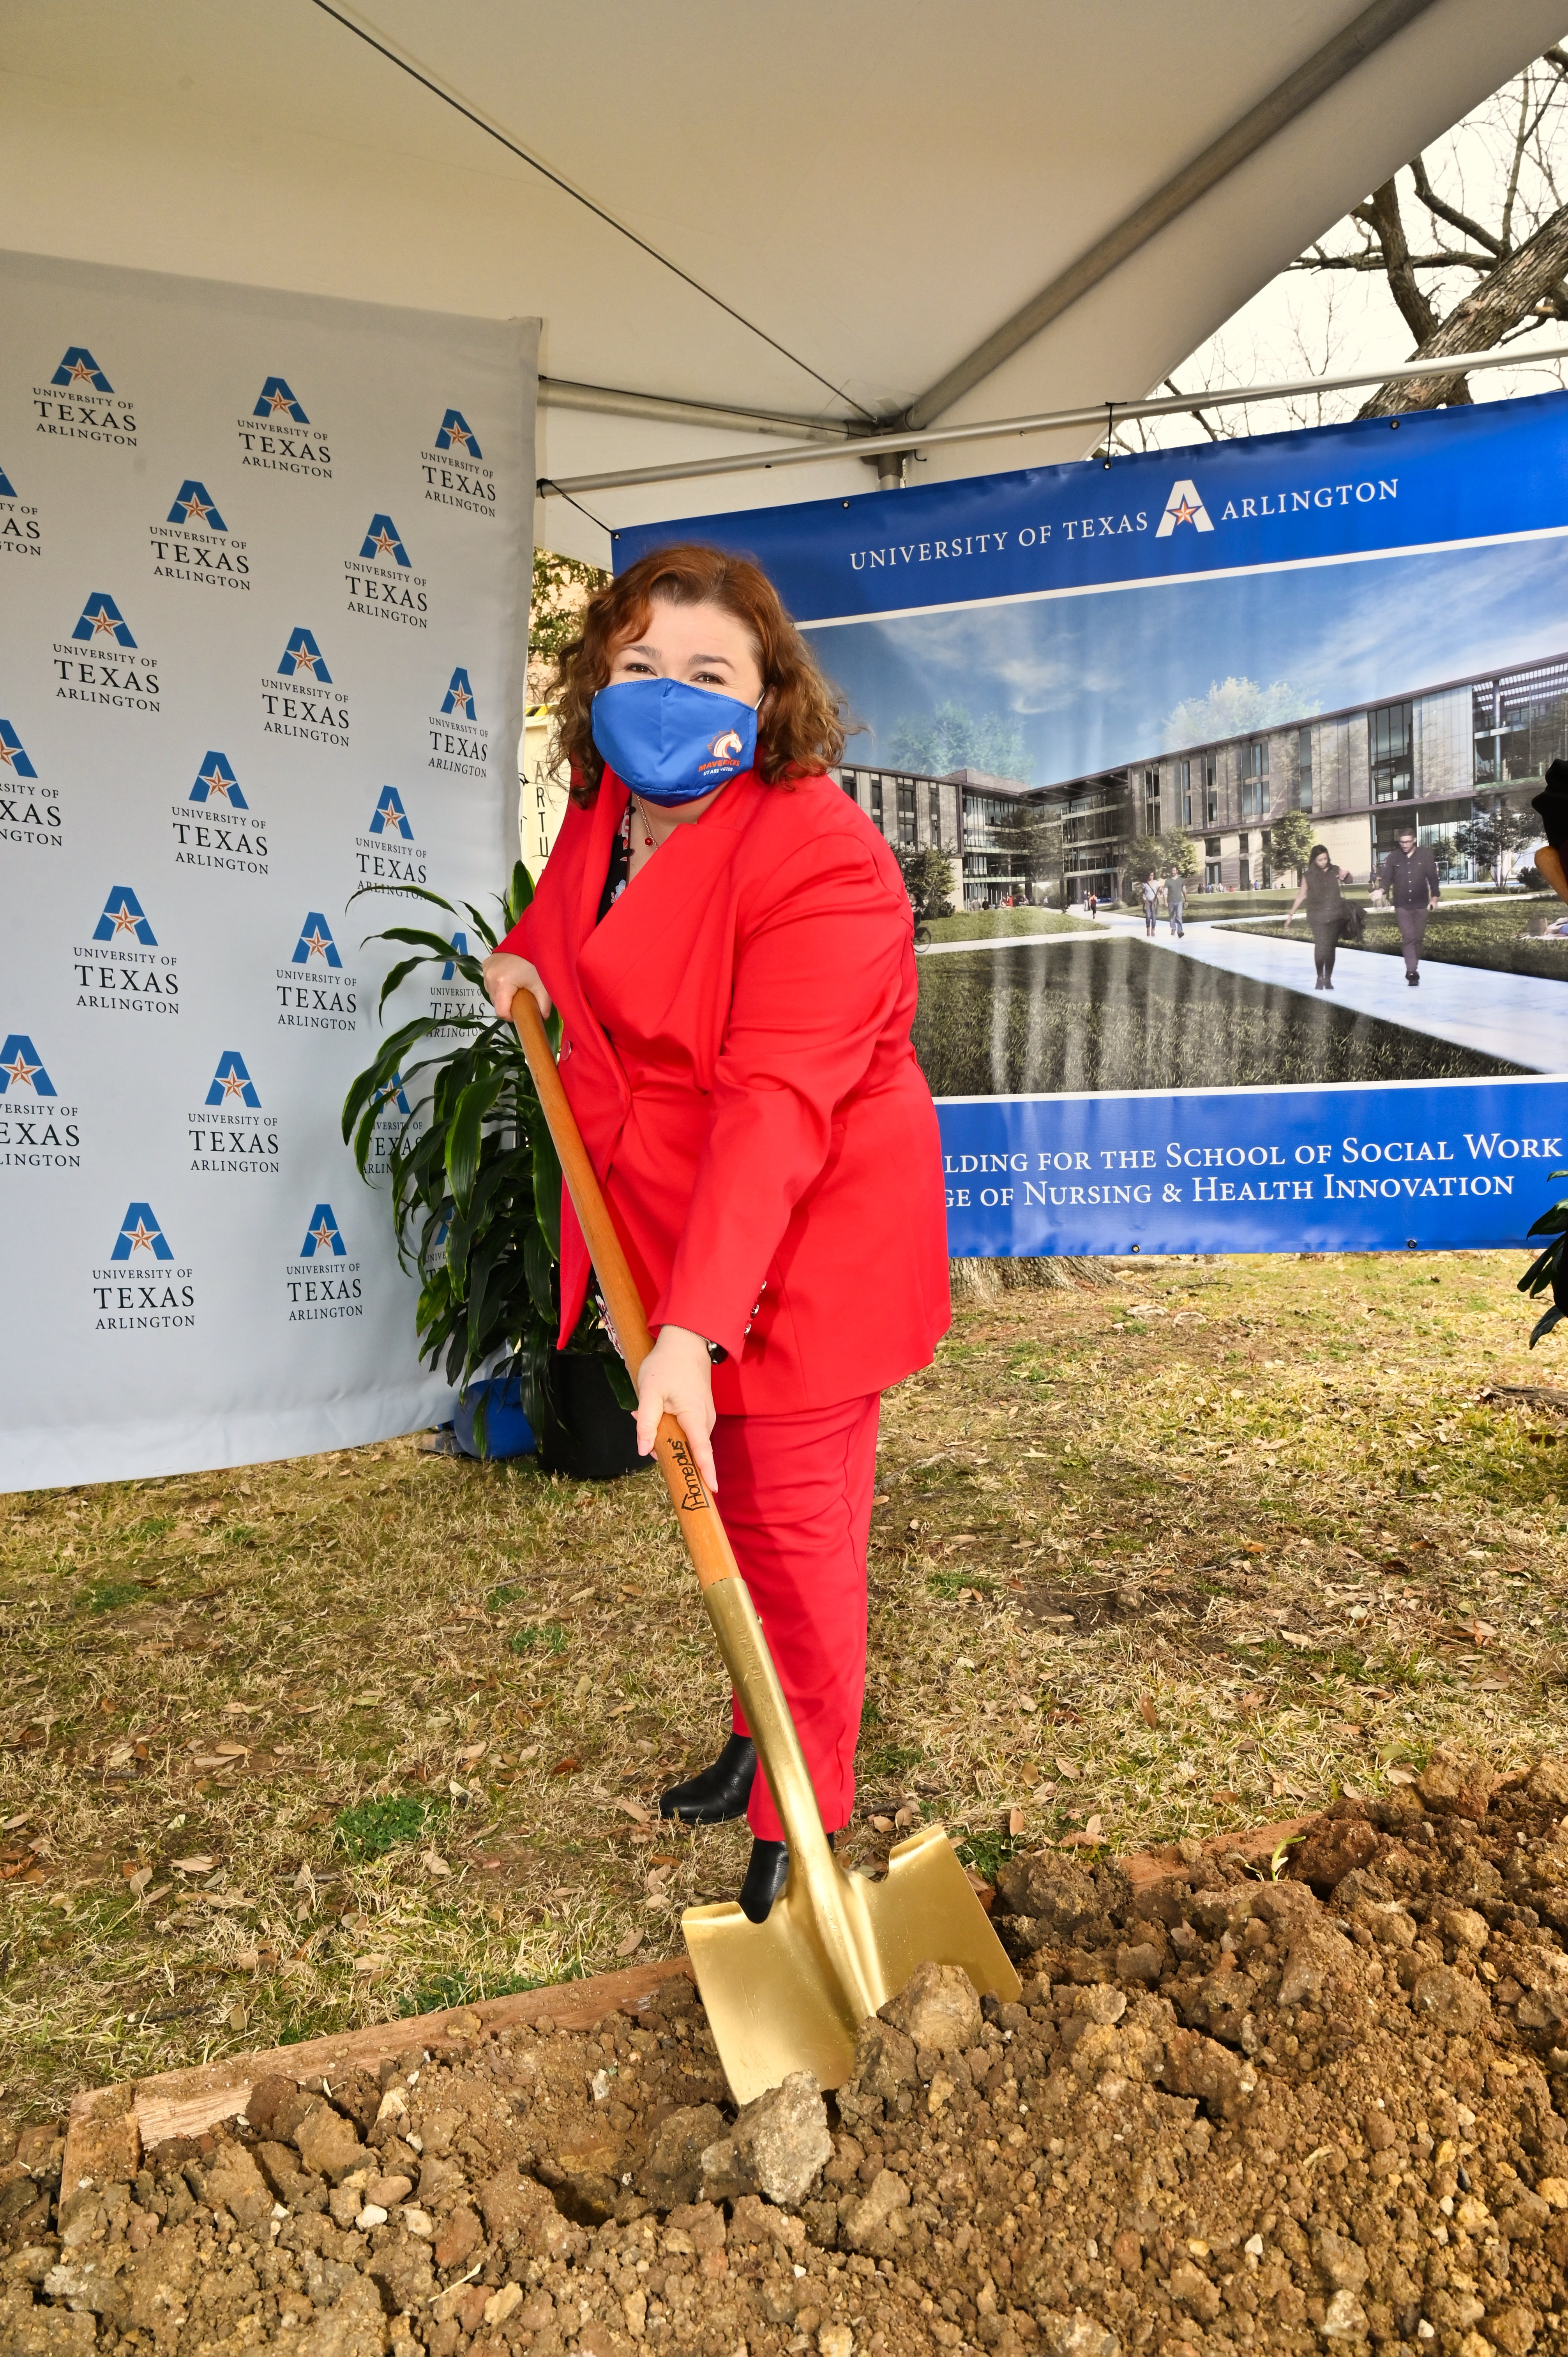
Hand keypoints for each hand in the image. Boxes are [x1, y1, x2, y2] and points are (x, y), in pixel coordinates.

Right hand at [482, 952, 549, 1022]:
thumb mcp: (542, 986)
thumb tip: (542, 1019)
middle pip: (496, 1002)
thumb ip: (543, 1005)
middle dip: (508, 1004)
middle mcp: (490, 977)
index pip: (501, 1011)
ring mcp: (486, 969)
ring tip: (515, 988)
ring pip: (491, 992)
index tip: (520, 1012)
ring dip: (502, 994)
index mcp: (502, 984)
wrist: (529, 940)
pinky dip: (498, 984)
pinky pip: (489, 981)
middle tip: (521, 998)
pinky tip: (509, 979)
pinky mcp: (485, 964)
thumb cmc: (536, 963)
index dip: (511, 1016)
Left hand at [635, 1324, 716, 1489]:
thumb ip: (646, 1422)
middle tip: (646, 1433)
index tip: (711, 1491)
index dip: (705, 1471)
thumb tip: (643, 1450)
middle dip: (667, 1449)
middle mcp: (705, 1419)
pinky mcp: (701, 1411)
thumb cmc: (666, 1364)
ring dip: (666, 1435)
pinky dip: (671, 1427)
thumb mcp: (649, 1392)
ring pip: (686, 1439)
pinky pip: (686, 1429)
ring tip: (646, 1413)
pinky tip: (655, 1411)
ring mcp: (705, 1415)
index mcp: (694, 1416)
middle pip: (689, 1448)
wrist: (686, 1340)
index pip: (701, 1450)